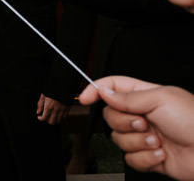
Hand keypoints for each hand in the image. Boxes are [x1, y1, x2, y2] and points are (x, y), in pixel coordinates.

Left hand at [37, 94, 68, 124]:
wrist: (62, 87)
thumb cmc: (51, 91)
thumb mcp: (43, 96)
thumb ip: (40, 105)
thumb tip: (38, 112)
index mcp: (49, 106)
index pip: (44, 118)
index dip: (40, 119)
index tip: (39, 117)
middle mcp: (56, 110)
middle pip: (51, 122)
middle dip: (47, 120)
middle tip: (45, 116)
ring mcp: (62, 110)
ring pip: (58, 121)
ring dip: (54, 120)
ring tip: (52, 115)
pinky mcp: (67, 109)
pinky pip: (65, 118)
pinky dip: (61, 118)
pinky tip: (58, 115)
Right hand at [79, 76, 193, 179]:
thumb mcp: (160, 99)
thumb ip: (128, 96)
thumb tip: (104, 92)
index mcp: (145, 95)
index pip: (112, 87)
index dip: (95, 90)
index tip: (85, 98)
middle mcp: (143, 115)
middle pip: (111, 116)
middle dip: (124, 122)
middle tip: (143, 123)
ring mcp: (145, 136)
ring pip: (118, 139)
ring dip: (138, 142)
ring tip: (158, 141)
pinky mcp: (149, 157)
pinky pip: (130, 159)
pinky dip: (145, 158)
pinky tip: (162, 154)